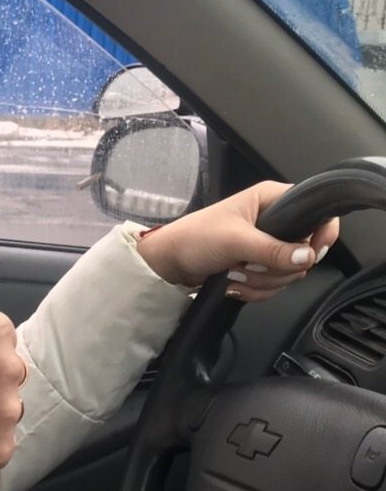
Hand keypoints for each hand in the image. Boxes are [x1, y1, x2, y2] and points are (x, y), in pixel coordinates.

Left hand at [135, 181, 339, 301]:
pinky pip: (274, 285)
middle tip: (248, 261)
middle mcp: (273, 221)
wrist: (171, 263)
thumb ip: (271, 249)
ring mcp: (267, 246)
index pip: (315, 211)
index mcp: (271, 200)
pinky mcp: (260, 266)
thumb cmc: (195, 238)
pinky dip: (255, 289)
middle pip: (304, 252)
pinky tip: (234, 281)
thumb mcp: (234, 240)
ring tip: (235, 269)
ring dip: (261, 280)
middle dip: (275, 266)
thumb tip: (306, 257)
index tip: (311, 252)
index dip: (320, 233)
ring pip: (289, 273)